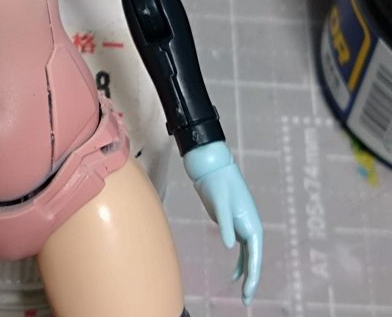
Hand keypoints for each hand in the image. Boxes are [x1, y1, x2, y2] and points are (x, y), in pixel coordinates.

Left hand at [183, 141, 262, 305]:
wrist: (212, 168)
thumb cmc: (218, 184)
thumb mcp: (220, 204)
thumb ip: (226, 225)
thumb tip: (230, 246)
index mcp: (251, 224)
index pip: (255, 255)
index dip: (253, 275)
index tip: (248, 292)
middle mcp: (250, 227)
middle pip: (255, 259)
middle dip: (252, 280)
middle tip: (246, 300)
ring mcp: (242, 226)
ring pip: (249, 256)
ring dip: (246, 274)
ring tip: (244, 294)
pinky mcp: (233, 224)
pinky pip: (241, 249)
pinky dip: (239, 263)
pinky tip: (234, 276)